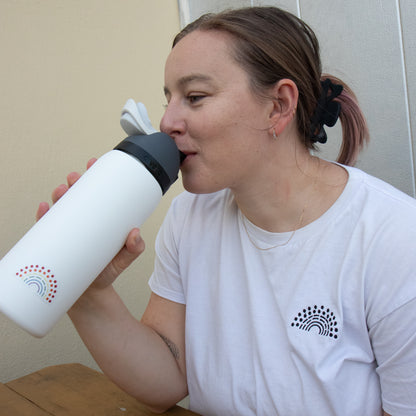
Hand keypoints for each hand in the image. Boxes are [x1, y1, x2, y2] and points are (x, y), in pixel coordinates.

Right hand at [36, 158, 144, 289]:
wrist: (90, 293)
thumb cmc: (107, 271)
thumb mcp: (124, 259)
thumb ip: (134, 249)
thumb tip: (135, 233)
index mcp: (100, 219)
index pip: (96, 193)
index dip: (94, 176)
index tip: (94, 162)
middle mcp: (83, 221)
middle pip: (77, 196)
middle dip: (75, 182)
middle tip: (76, 178)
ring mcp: (67, 231)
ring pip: (60, 207)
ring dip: (59, 196)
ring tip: (62, 191)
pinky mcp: (55, 243)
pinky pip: (46, 226)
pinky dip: (43, 216)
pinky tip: (44, 208)